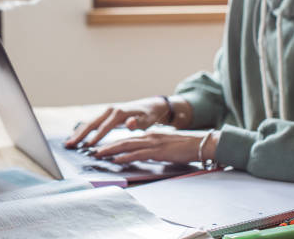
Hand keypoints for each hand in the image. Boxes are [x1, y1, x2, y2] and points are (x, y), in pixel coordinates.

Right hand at [64, 97, 169, 147]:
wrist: (149, 106)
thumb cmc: (148, 116)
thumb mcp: (146, 120)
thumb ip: (137, 123)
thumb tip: (129, 124)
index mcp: (118, 112)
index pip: (104, 127)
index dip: (96, 137)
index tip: (88, 146)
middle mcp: (109, 110)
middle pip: (91, 123)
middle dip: (80, 134)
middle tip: (70, 144)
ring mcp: (105, 112)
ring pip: (88, 122)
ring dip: (78, 133)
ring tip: (68, 143)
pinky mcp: (105, 115)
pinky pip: (91, 123)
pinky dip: (82, 130)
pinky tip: (76, 137)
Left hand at [93, 129, 220, 163]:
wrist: (201, 143)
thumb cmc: (185, 147)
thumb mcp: (164, 146)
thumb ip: (152, 150)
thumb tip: (140, 156)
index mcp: (149, 135)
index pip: (126, 139)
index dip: (112, 144)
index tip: (100, 148)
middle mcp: (148, 137)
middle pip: (122, 141)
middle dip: (106, 146)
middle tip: (92, 150)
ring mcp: (153, 143)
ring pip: (126, 145)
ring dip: (111, 150)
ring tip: (98, 154)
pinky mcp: (158, 151)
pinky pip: (138, 154)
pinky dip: (126, 156)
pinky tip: (117, 159)